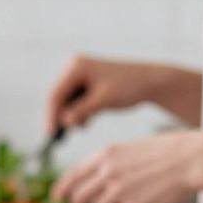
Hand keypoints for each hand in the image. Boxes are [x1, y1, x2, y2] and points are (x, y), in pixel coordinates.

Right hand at [45, 56, 165, 132]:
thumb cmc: (129, 87)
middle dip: (63, 115)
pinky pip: (76, 100)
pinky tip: (88, 121)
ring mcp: (80, 74)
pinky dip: (80, 111)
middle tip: (63, 135)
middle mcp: (75, 67)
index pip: (56, 93)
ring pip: (67, 100)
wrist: (151, 81)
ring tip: (85, 125)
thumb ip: (81, 111)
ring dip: (73, 115)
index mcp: (77, 66)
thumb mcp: (103, 101)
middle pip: (59, 96)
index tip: (50, 133)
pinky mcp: (87, 82)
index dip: (51, 114)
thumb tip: (63, 121)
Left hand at [54, 131, 202, 202]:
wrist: (192, 159)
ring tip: (135, 194)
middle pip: (80, 197)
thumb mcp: (130, 150)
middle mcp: (107, 173)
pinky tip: (150, 201)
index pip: (74, 174)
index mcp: (106, 155)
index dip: (63, 187)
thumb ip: (109, 165)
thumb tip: (92, 184)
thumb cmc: (167, 153)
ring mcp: (118, 192)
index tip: (57, 196)